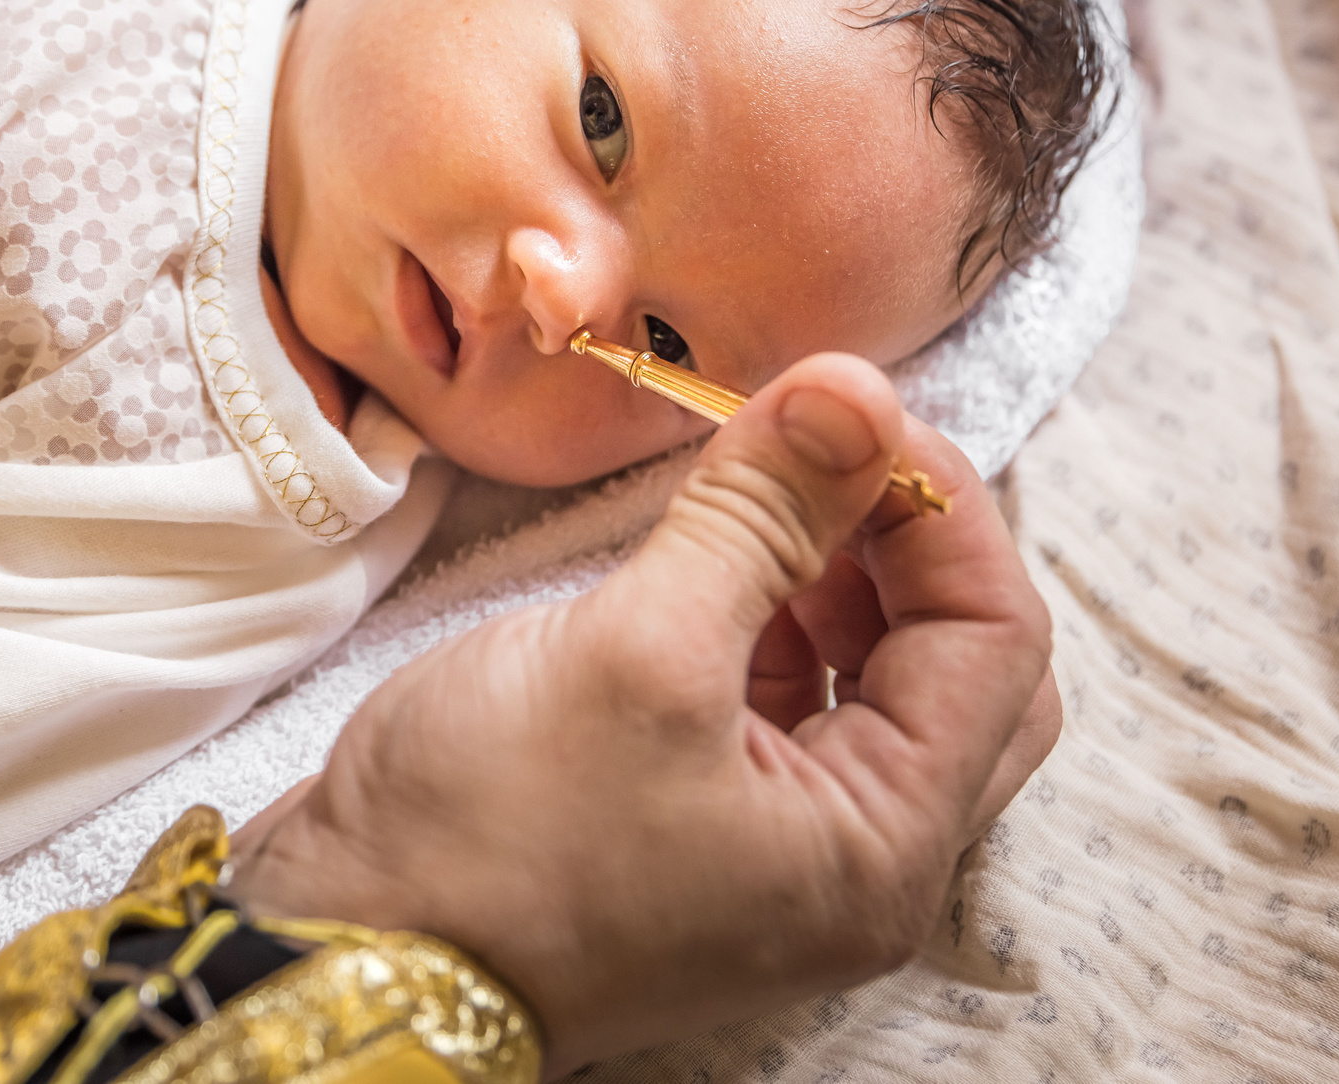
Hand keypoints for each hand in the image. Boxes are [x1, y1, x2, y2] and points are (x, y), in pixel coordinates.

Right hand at [233, 353, 1057, 1072]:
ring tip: (762, 486)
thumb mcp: (637, 648)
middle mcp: (856, 867)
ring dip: (838, 573)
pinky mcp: (702, 833)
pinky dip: (770, 617)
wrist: (341, 947)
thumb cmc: (487, 831)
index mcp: (882, 850)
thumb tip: (855, 390)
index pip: (996, 645)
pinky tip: (711, 559)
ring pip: (871, 684)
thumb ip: (762, 512)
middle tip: (827, 445)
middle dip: (907, 543)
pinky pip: (784, 707)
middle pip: (957, 671)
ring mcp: (777, 857)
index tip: (855, 410)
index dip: (943, 508)